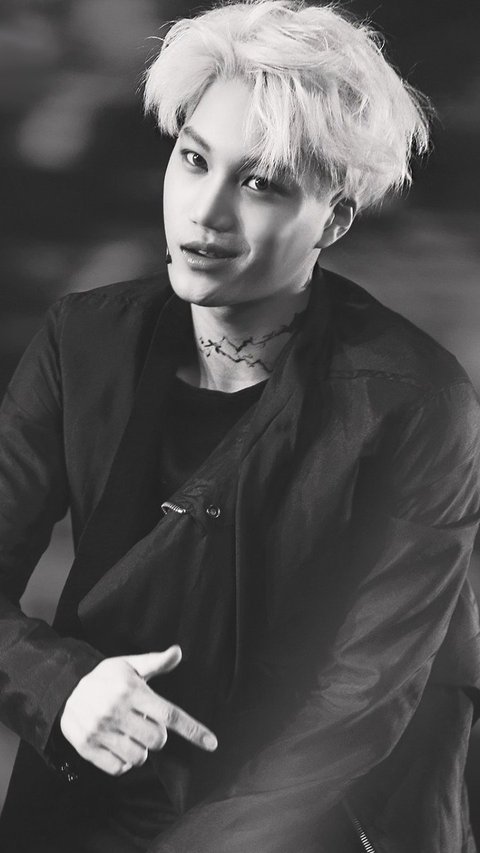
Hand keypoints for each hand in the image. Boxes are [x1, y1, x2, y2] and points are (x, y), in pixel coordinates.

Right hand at [60, 645, 216, 775]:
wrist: (63, 690)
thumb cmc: (104, 678)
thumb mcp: (128, 665)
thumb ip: (155, 662)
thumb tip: (178, 652)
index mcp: (132, 691)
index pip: (170, 715)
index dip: (193, 730)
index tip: (212, 743)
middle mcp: (117, 711)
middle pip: (157, 739)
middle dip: (157, 735)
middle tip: (143, 722)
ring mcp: (101, 731)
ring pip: (139, 757)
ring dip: (140, 749)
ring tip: (129, 734)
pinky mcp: (88, 747)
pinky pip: (119, 768)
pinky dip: (123, 762)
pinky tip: (117, 745)